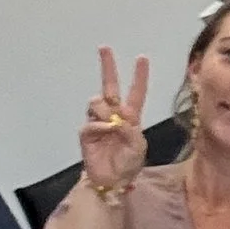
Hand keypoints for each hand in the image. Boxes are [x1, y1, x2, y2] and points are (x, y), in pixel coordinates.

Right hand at [80, 48, 149, 190]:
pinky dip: (100, 126)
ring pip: (97, 101)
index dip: (139, 76)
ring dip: (106, 111)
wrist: (112, 181)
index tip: (142, 58)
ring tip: (113, 127)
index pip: (136, 92)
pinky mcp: (87, 133)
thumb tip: (117, 120)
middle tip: (104, 47)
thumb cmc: (128, 164)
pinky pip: (91, 122)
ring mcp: (98, 122)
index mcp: (131, 117)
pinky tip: (106, 133)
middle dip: (107, 66)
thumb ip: (132, 131)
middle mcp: (114, 115)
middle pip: (109, 86)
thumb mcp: (139, 147)